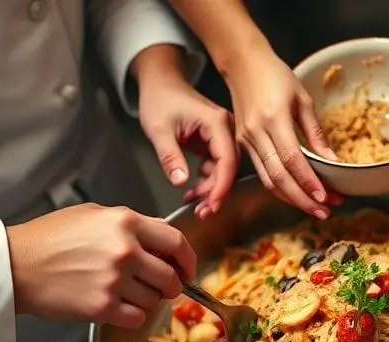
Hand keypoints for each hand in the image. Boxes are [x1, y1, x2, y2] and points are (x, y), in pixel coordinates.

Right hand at [6, 203, 195, 328]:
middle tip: (158, 287)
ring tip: (125, 293)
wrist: (15, 265)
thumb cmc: (49, 238)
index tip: (187, 270)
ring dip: (147, 300)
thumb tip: (161, 234)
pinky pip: (137, 317)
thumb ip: (131, 223)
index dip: (188, 260)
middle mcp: (125, 250)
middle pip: (171, 277)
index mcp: (126, 222)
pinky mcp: (103, 307)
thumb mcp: (94, 215)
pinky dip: (132, 316)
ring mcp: (115, 280)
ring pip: (155, 299)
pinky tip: (117, 306)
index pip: (176, 242)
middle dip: (170, 285)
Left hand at [135, 44, 236, 218]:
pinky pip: (215, 167)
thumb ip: (170, 157)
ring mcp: (221, 136)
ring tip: (192, 204)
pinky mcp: (214, 141)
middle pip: (229, 168)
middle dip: (215, 192)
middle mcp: (225, 129)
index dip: (221, 187)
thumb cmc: (159, 98)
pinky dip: (205, 181)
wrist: (159, 82)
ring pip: (223, 170)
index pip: (227, 161)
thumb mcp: (159, 130)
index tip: (211, 206)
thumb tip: (181, 183)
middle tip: (201, 212)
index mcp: (217, 123)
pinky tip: (191, 192)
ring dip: (209, 189)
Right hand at [223, 48, 341, 218]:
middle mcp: (256, 133)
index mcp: (273, 118)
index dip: (309, 182)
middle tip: (324, 211)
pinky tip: (295, 195)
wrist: (243, 64)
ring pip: (267, 180)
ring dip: (291, 198)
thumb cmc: (275, 75)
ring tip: (313, 208)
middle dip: (302, 199)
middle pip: (278, 177)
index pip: (292, 159)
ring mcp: (246, 141)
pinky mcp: (242, 145)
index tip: (326, 197)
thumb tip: (332, 161)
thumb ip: (316, 133)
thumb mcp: (303, 99)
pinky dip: (279, 188)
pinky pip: (261, 173)